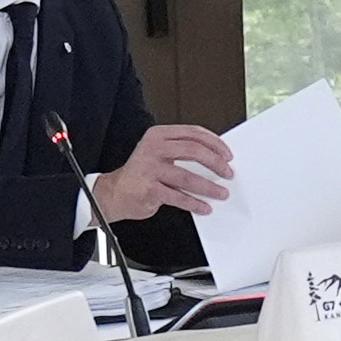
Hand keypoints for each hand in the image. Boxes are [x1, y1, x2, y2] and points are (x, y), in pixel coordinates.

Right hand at [93, 123, 236, 221]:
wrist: (113, 193)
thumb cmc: (140, 175)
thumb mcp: (158, 154)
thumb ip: (182, 152)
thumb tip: (214, 160)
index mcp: (158, 135)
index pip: (193, 133)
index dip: (215, 143)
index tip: (227, 155)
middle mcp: (154, 149)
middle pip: (193, 150)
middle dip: (215, 163)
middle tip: (227, 173)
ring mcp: (150, 168)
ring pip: (188, 176)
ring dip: (209, 187)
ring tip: (221, 193)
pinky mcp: (149, 189)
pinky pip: (178, 196)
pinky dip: (194, 204)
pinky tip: (204, 207)